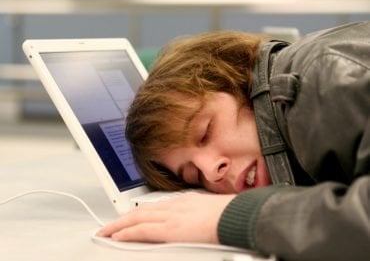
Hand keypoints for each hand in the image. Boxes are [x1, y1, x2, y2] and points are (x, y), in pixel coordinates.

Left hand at [98, 192, 235, 242]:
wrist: (236, 215)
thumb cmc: (228, 213)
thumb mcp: (208, 209)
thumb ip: (195, 213)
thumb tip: (192, 220)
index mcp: (182, 201)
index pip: (153, 206)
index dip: (138, 211)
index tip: (129, 216)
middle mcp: (173, 205)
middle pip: (141, 210)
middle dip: (122, 218)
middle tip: (108, 225)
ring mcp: (171, 216)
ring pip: (137, 218)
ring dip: (119, 225)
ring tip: (106, 231)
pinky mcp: (171, 229)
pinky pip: (143, 229)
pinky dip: (128, 232)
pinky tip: (118, 236)